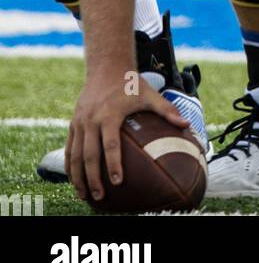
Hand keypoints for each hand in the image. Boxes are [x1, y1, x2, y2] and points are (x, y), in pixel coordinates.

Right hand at [66, 69, 189, 203]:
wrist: (107, 66)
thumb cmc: (130, 83)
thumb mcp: (149, 94)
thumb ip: (167, 110)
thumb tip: (186, 125)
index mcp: (110, 114)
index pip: (110, 144)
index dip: (113, 164)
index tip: (117, 181)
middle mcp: (91, 119)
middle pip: (89, 154)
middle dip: (93, 178)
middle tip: (100, 196)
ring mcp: (80, 122)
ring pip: (75, 154)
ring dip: (77, 176)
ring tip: (84, 194)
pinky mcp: (74, 123)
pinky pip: (68, 147)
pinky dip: (69, 165)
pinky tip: (74, 179)